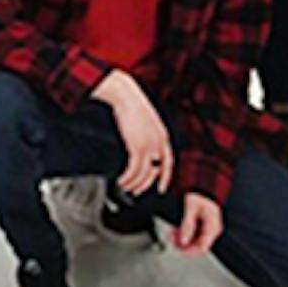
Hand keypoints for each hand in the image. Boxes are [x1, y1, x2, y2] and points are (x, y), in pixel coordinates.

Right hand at [94, 70, 173, 197]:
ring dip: (132, 184)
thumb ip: (146, 135)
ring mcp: (149, 145)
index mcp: (162, 136)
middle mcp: (159, 142)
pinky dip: (126, 179)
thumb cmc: (130, 104)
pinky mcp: (137, 147)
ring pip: (143, 175)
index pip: (167, 163)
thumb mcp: (144, 121)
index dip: (164, 178)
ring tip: (123, 186)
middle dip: (144, 185)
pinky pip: (133, 171)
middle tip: (134, 192)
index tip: (160, 189)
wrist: (124, 94)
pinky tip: (120, 181)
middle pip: (155, 172)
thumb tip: (137, 147)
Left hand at [173, 193, 223, 256]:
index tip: (177, 248)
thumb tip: (183, 241)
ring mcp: (207, 227)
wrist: (202, 184)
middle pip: (197, 245)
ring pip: (194, 241)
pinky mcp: (202, 225)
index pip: (202, 248)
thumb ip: (188, 225)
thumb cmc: (200, 193)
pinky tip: (176, 230)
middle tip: (171, 239)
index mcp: (213, 226)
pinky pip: (193, 234)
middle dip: (182, 244)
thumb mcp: (191, 208)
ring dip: (181, 239)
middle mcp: (212, 229)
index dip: (188, 251)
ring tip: (171, 233)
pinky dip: (184, 233)